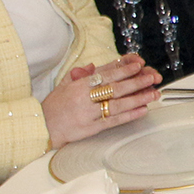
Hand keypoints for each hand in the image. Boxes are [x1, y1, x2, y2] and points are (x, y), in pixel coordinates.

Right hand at [44, 55, 159, 147]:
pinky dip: (129, 115)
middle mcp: (83, 98)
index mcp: (78, 85)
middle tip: (152, 77)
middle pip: (115, 88)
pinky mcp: (90, 128)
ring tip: (153, 93)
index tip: (138, 65)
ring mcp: (88, 114)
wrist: (40, 128)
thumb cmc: (53, 106)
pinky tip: (142, 110)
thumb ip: (80, 74)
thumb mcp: (63, 85)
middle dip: (136, 82)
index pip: (105, 75)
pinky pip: (113, 121)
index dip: (123, 69)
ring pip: (117, 105)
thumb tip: (95, 66)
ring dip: (138, 99)